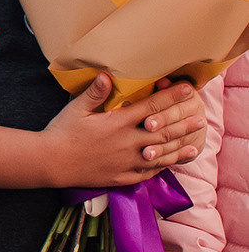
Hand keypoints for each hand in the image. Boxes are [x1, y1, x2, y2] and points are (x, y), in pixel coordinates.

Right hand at [41, 73, 206, 189]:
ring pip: (161, 154)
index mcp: (118, 123)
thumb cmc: (62, 132)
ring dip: (180, 147)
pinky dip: (163, 167)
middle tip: (201, 118)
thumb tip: (108, 75)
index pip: (152, 108)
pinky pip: (149, 172)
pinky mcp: (123, 176)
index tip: (187, 90)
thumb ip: (95, 93)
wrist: (51, 162)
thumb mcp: (75, 109)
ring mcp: (128, 161)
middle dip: (183, 123)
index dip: (171, 98)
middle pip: (163, 132)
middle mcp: (129, 142)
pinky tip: (171, 163)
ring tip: (197, 143)